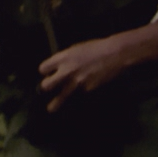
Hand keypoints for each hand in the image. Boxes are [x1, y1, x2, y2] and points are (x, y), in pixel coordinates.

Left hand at [38, 21, 157, 111]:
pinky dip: (81, 91)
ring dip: (55, 103)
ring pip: (61, 96)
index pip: (43, 68)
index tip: (46, 73)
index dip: (45, 71)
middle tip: (46, 88)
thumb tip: (58, 68)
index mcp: (63, 58)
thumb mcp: (76, 49)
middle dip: (46, 86)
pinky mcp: (87, 89)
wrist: (114, 54)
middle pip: (46, 85)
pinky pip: (80, 92)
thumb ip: (65, 59)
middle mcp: (67, 71)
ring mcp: (77, 82)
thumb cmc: (96, 47)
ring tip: (50, 109)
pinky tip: (86, 88)